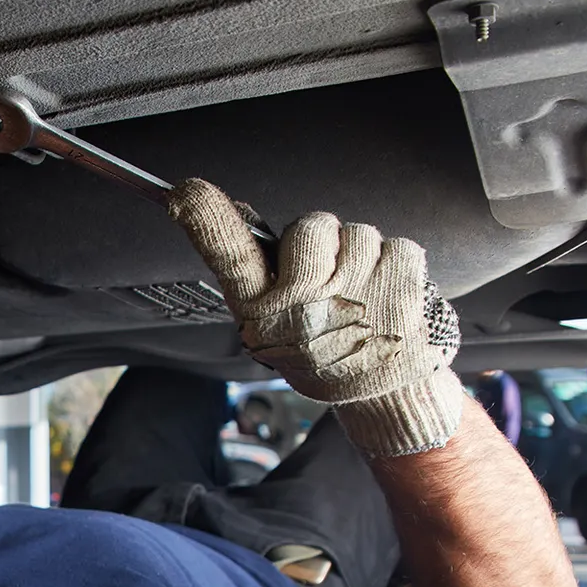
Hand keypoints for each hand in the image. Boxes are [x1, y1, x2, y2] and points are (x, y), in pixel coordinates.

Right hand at [168, 178, 464, 456]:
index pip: (229, 256)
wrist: (382, 394)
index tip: (186, 192)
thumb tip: (237, 209)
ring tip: (364, 296)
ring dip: (366, 257)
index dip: (206, 219)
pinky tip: (391, 299)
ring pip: (359, 233)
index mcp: (265, 313)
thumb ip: (258, 272)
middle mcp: (302, 306)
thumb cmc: (324, 352)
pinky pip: (399, 246)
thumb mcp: (276, 324)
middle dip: (325, 241)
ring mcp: (353, 297)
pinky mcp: (399, 291)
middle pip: (311, 225)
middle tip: (332, 279)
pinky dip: (400, 267)